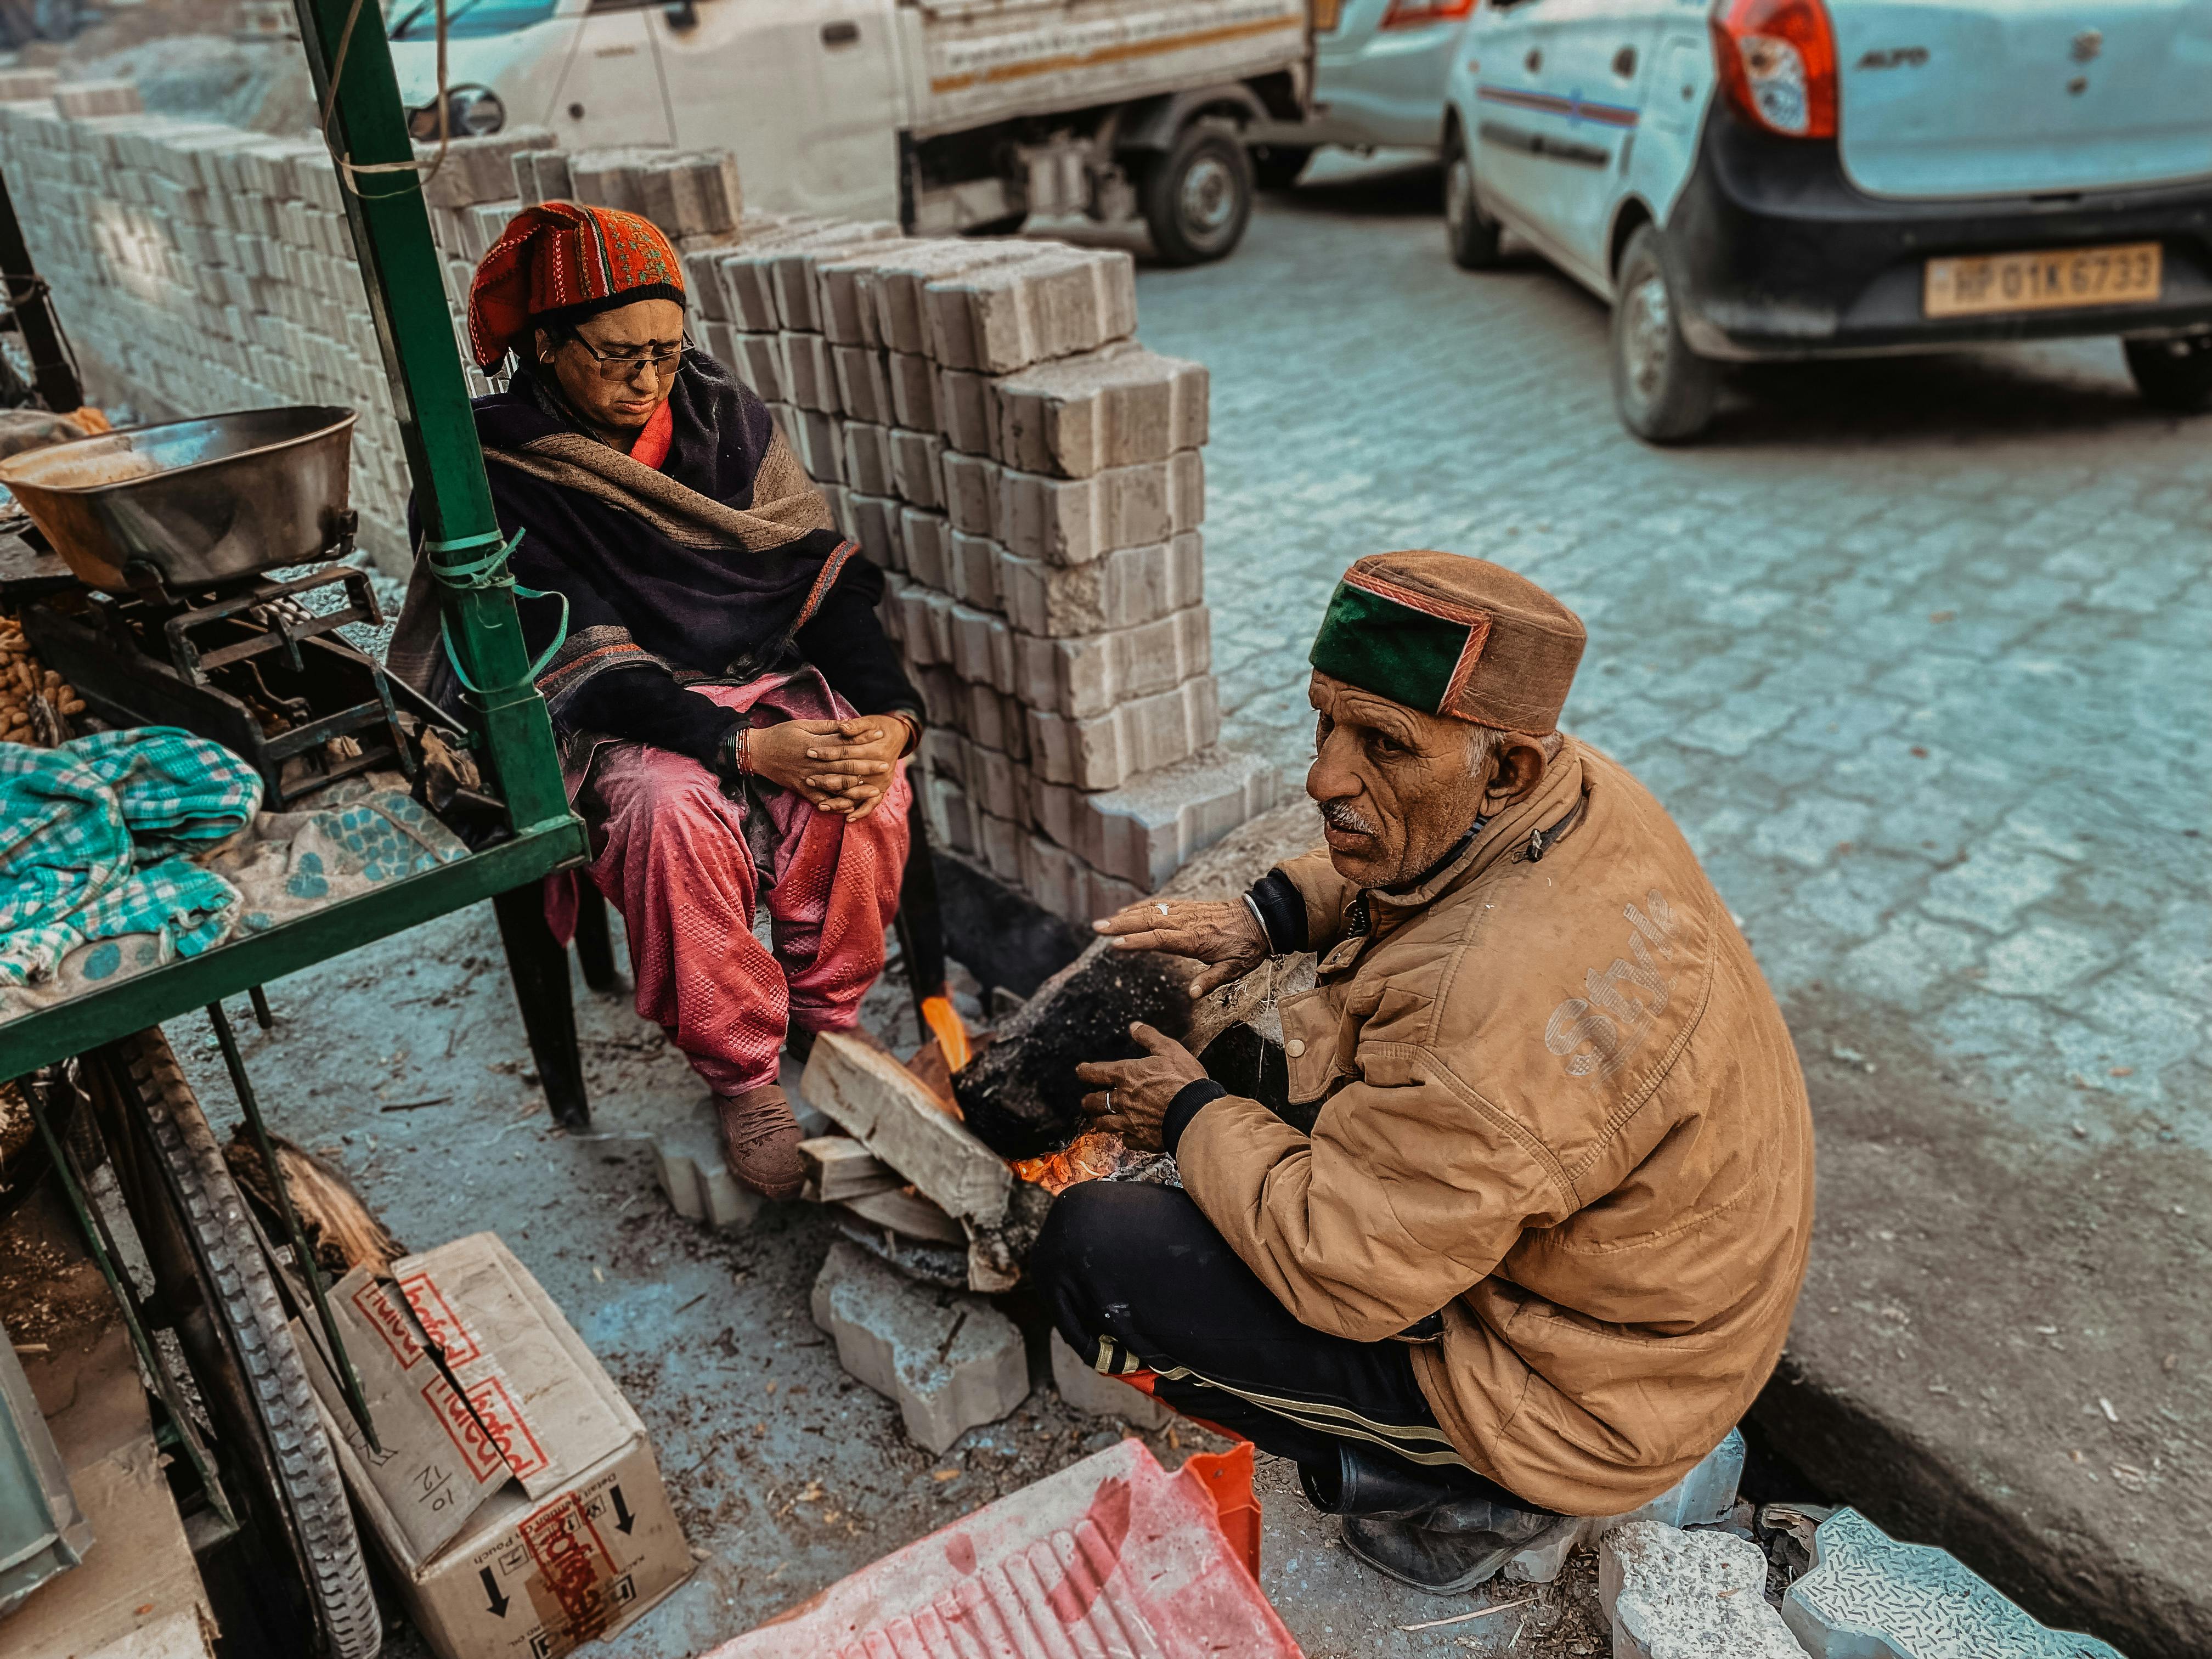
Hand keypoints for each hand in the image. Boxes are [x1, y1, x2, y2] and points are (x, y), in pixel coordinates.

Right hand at [746, 717, 907, 816]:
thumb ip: (826, 727)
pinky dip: (836, 805)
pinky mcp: (803, 790)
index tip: (879, 737)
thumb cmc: (781, 735)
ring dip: (858, 789)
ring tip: (875, 790)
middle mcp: (815, 765)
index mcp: (816, 746)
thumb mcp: (802, 725)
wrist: (757, 753)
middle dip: (867, 767)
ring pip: (837, 787)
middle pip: (845, 767)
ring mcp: (809, 779)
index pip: (845, 743)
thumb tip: (847, 725)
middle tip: (885, 765)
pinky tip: (851, 807)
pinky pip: (822, 800)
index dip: (863, 740)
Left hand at [1075, 1022, 1205, 1152]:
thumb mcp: (1169, 1050)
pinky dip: (1125, 1137)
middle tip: (1087, 1101)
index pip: (1097, 1072)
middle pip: (1096, 1102)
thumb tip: (1134, 1026)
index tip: (1081, 1071)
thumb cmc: (1184, 1081)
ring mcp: (1130, 1122)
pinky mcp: (1141, 1139)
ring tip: (1098, 1121)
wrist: (1195, 1113)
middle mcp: (1123, 1100)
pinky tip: (1127, 1136)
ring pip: (1106, 1124)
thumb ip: (1149, 1037)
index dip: (1086, 1071)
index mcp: (1127, 1075)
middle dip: (1089, 1101)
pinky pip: (1126, 1140)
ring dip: (1100, 1121)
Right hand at [1093, 897, 1268, 997]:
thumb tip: (1192, 994)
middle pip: (1148, 921)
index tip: (1116, 944)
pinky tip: (1129, 911)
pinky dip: (1142, 906)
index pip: (1160, 939)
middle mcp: (1187, 923)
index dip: (1137, 942)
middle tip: (1097, 928)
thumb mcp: (1234, 968)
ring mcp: (1186, 912)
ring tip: (1105, 921)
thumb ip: (1211, 980)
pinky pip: (1161, 904)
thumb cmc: (1247, 946)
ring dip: (1126, 915)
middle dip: (1121, 925)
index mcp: (1195, 939)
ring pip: (1151, 911)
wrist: (1260, 919)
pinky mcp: (1188, 907)